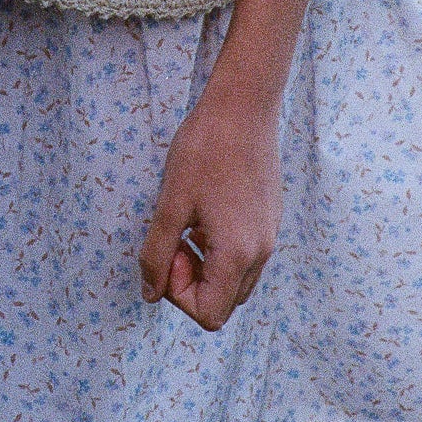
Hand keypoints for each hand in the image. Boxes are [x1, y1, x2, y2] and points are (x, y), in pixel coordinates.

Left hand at [139, 84, 282, 333]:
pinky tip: (205, 215)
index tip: (169, 251)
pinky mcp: (270, 219)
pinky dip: (220, 251)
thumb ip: (156, 256)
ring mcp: (270, 236)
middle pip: (223, 303)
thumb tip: (150, 295)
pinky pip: (246, 257)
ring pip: (235, 282)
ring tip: (188, 227)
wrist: (243, 107)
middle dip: (191, 283)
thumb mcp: (170, 205)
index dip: (178, 293)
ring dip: (205, 268)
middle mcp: (262, 252)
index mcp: (238, 254)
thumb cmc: (203, 151)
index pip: (208, 314)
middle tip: (175, 240)